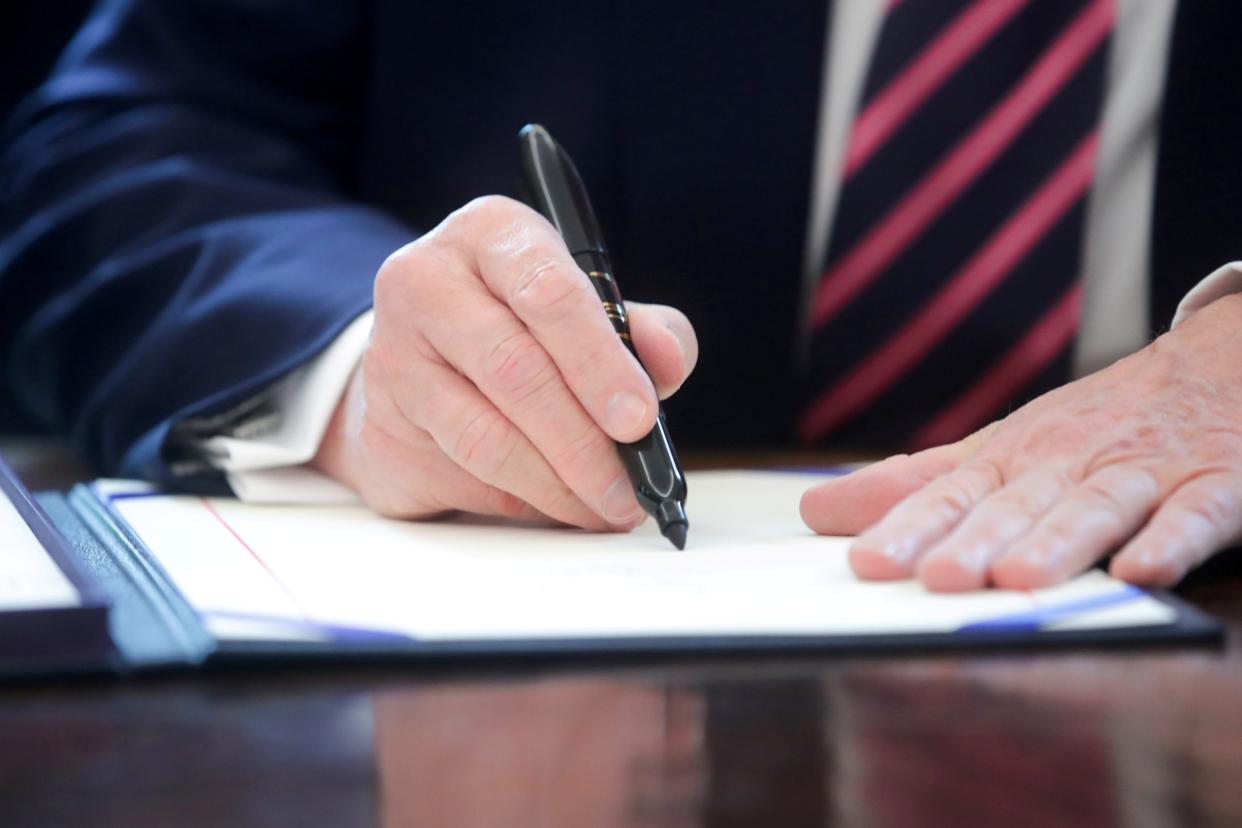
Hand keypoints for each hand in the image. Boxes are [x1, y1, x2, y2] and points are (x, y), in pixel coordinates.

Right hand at [313, 196, 696, 528]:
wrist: (426, 356)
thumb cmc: (522, 324)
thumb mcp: (590, 306)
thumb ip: (643, 329)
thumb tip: (667, 361)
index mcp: (490, 234)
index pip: (547, 293)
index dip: (599, 363)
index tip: (638, 419)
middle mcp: (426, 282)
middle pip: (514, 371)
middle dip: (584, 443)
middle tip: (628, 487)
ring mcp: (392, 355)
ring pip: (484, 437)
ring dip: (556, 486)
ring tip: (603, 507)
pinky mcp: (381, 424)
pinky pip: (462, 477)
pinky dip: (521, 501)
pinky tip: (556, 505)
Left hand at [801, 293, 1241, 590]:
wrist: (1219, 362)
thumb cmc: (1094, 423)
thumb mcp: (1002, 447)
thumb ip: (917, 484)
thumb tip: (817, 509)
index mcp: (1014, 458)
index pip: (951, 495)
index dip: (909, 527)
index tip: (867, 562)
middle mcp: (1069, 463)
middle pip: (1017, 504)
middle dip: (975, 540)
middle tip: (936, 577)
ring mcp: (1142, 471)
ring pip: (1095, 506)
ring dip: (1059, 540)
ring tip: (1019, 577)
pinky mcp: (1215, 483)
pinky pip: (1195, 511)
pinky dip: (1171, 537)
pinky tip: (1144, 568)